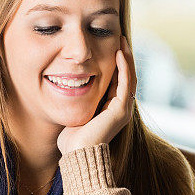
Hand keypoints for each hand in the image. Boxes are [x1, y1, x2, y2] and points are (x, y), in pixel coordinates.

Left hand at [57, 36, 136, 154]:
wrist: (77, 155)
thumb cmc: (72, 140)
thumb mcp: (75, 113)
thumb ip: (78, 101)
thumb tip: (65, 87)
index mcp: (112, 110)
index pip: (118, 82)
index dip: (116, 64)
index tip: (112, 47)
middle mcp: (121, 108)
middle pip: (127, 77)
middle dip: (124, 58)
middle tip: (120, 40)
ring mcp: (123, 109)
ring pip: (129, 78)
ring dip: (126, 58)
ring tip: (122, 41)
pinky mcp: (121, 110)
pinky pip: (126, 84)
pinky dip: (124, 68)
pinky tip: (120, 53)